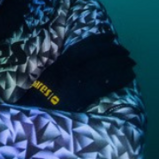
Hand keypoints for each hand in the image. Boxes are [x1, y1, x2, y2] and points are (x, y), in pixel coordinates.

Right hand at [16, 36, 134, 110]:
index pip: (79, 49)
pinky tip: (128, 76)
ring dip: (118, 63)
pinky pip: (102, 84)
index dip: (96, 41)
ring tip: (131, 63)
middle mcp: (65, 72)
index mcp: (56, 68)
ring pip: (100, 68)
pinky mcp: (79, 97)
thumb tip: (73, 74)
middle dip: (112, 52)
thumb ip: (56, 78)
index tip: (110, 37)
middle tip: (126, 52)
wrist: (27, 122)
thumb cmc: (34, 108)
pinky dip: (117, 77)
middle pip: (93, 57)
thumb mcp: (42, 87)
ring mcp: (71, 84)